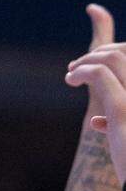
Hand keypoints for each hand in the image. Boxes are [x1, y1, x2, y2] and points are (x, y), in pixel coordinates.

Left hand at [65, 4, 125, 180]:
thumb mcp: (123, 138)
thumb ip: (116, 124)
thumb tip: (96, 122)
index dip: (115, 54)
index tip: (91, 64)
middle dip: (101, 51)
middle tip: (76, 66)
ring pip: (114, 58)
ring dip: (88, 58)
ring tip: (71, 72)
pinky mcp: (124, 109)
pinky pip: (101, 75)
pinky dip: (82, 71)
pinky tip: (70, 80)